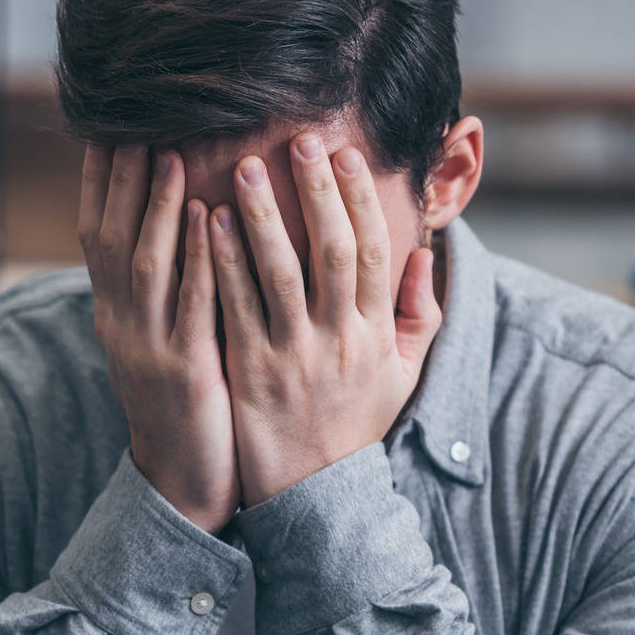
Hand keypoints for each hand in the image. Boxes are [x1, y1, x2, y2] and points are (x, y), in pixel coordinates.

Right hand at [80, 144, 238, 532]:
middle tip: (138, 123)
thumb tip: (168, 228)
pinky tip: (215, 221)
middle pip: (112, 239)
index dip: (100, 181)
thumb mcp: (158, 342)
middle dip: (124, 179)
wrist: (182, 481)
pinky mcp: (185, 372)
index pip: (95, 235)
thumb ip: (159, 290)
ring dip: (159, 208)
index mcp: (113, 315)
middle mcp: (121, 325)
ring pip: (146, 266)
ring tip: (173, 156)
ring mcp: (149, 348)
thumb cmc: (183, 405)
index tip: (109, 128)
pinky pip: (192, 306)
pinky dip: (201, 260)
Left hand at [209, 134, 441, 507]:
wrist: (315, 494)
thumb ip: (415, 315)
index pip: (372, 252)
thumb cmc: (353, 427)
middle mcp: (337, 340)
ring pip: (280, 274)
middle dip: (316, 192)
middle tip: (299, 139)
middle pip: (331, 252)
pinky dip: (223, 263)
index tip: (345, 155)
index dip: (360, 201)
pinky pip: (236, 309)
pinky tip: (209, 223)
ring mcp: (292, 357)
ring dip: (264, 215)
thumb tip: (424, 254)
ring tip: (246, 166)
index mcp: (373, 334)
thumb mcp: (400, 376)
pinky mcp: (251, 373)